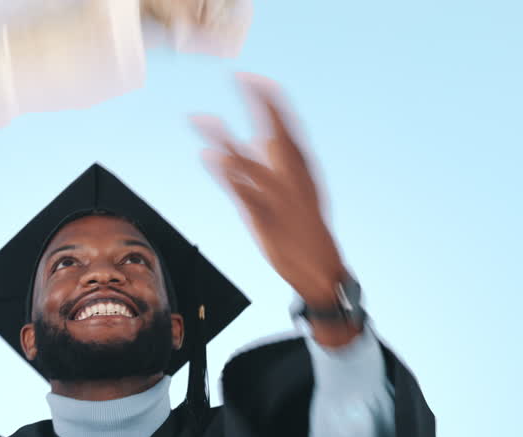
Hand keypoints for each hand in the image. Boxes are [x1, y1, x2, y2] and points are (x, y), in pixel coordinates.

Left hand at [191, 72, 347, 307]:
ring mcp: (279, 199)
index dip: (271, 103)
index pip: (288, 128)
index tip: (254, 80)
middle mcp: (293, 180)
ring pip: (249, 162)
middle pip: (275, 135)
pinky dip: (226, 174)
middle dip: (259, 106)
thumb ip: (281, 168)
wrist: (321, 271)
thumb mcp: (301, 193)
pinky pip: (242, 192)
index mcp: (304, 171)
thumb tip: (266, 141)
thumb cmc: (307, 232)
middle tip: (241, 79)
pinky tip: (208, 156)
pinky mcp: (265, 220)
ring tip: (200, 118)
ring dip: (224, 139)